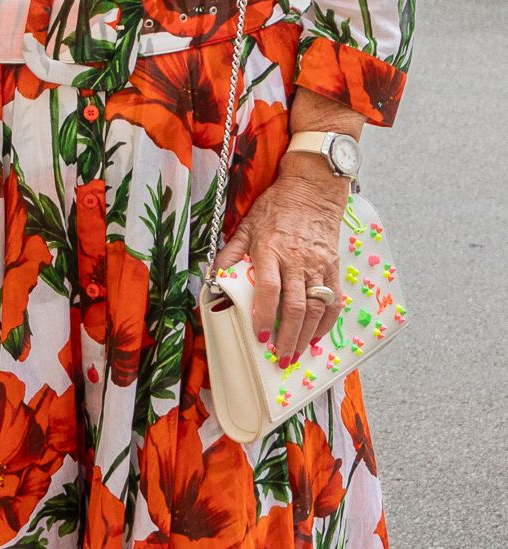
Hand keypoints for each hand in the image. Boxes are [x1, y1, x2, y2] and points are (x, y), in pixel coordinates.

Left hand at [214, 158, 347, 367]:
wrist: (312, 190)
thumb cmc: (276, 208)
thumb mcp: (245, 226)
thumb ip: (230, 255)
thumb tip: (214, 280)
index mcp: (271, 251)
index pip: (269, 289)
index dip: (264, 314)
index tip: (260, 336)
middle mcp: (297, 261)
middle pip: (295, 306)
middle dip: (287, 336)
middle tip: (280, 357)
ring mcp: (318, 265)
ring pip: (316, 307)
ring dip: (306, 335)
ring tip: (296, 353)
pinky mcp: (333, 266)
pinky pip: (334, 299)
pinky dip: (326, 322)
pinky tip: (316, 336)